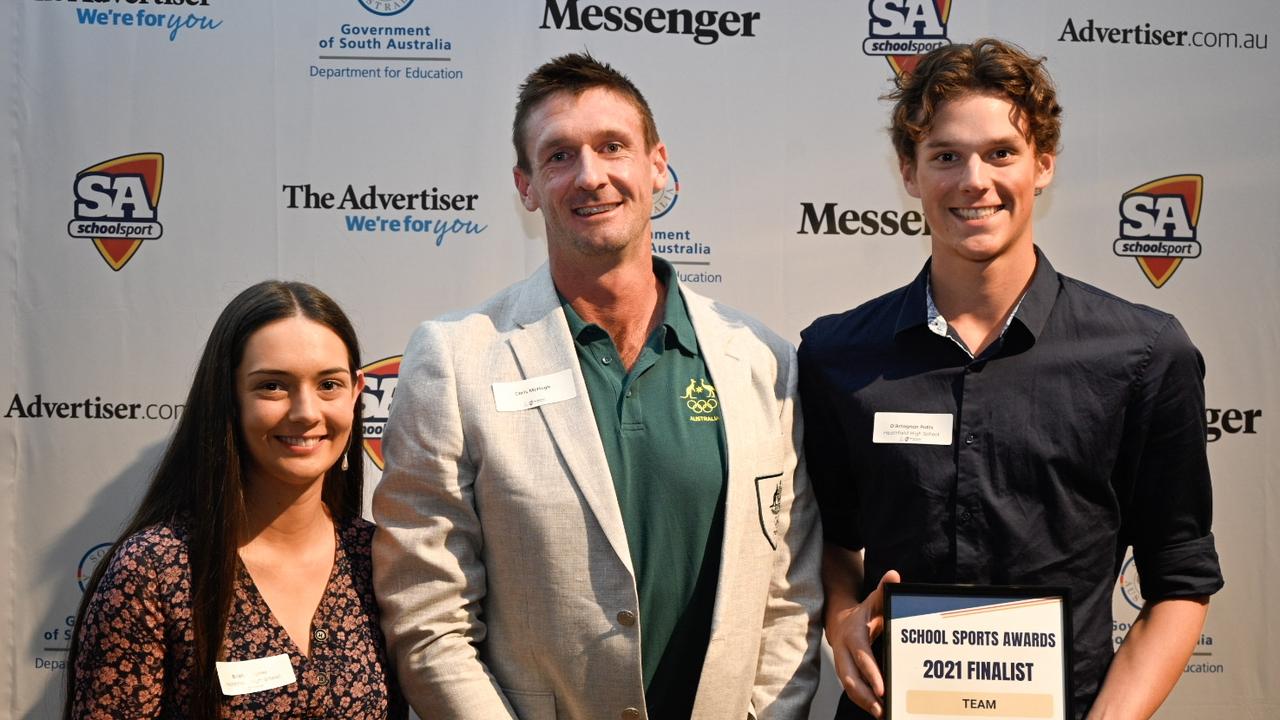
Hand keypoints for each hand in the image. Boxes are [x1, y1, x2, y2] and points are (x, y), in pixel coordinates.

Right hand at [826, 569, 899, 717]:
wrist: (838, 620)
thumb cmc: (861, 613)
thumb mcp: (872, 600)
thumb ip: (883, 591)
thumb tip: (893, 576)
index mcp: (853, 636)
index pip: (862, 658)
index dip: (871, 674)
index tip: (882, 689)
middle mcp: (844, 653)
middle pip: (851, 679)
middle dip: (866, 697)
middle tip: (882, 710)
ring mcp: (842, 665)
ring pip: (850, 688)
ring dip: (864, 703)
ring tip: (882, 714)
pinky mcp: (845, 673)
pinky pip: (852, 690)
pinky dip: (863, 701)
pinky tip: (878, 710)